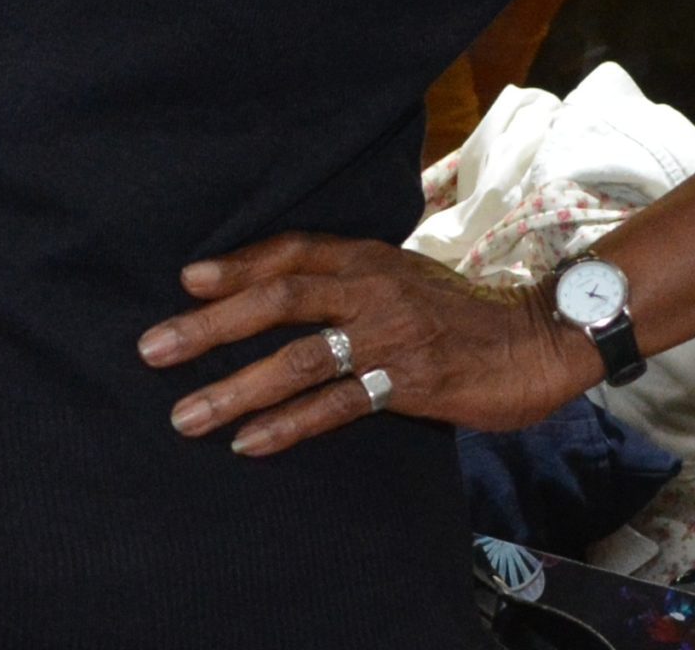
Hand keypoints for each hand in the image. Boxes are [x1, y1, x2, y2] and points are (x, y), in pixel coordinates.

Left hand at [136, 231, 591, 458]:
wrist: (539, 337)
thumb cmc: (462, 310)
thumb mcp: (402, 274)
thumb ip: (349, 277)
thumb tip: (286, 289)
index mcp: (366, 256)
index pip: (289, 251)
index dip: (236, 264)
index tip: (185, 281)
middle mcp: (369, 287)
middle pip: (277, 299)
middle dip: (210, 326)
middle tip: (155, 349)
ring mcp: (388, 335)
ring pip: (297, 357)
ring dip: (235, 388)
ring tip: (186, 414)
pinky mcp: (409, 382)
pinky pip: (337, 405)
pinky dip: (288, 424)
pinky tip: (250, 443)